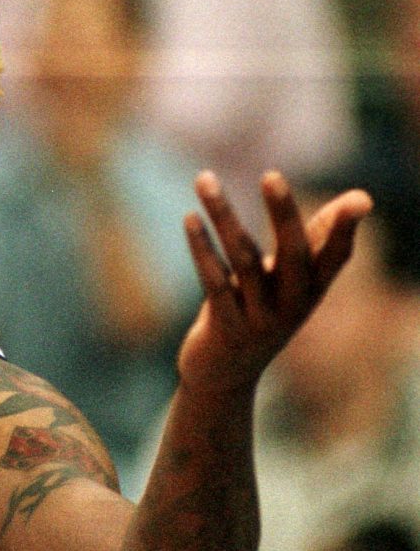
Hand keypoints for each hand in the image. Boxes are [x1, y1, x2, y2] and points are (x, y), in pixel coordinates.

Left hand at [177, 169, 371, 393]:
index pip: (336, 256)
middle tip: (271, 175)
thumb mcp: (291, 281)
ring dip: (223, 216)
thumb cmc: (261, 312)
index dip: (346, 229)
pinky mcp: (226, 328)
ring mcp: (260, 319)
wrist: (224, 375)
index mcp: (313, 291)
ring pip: (244, 260)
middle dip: (283, 213)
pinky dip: (202, 249)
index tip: (360, 201)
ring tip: (205, 179)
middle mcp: (293, 305)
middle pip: (293, 253)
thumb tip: (358, 197)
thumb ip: (316, 239)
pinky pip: (214, 282)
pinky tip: (190, 220)